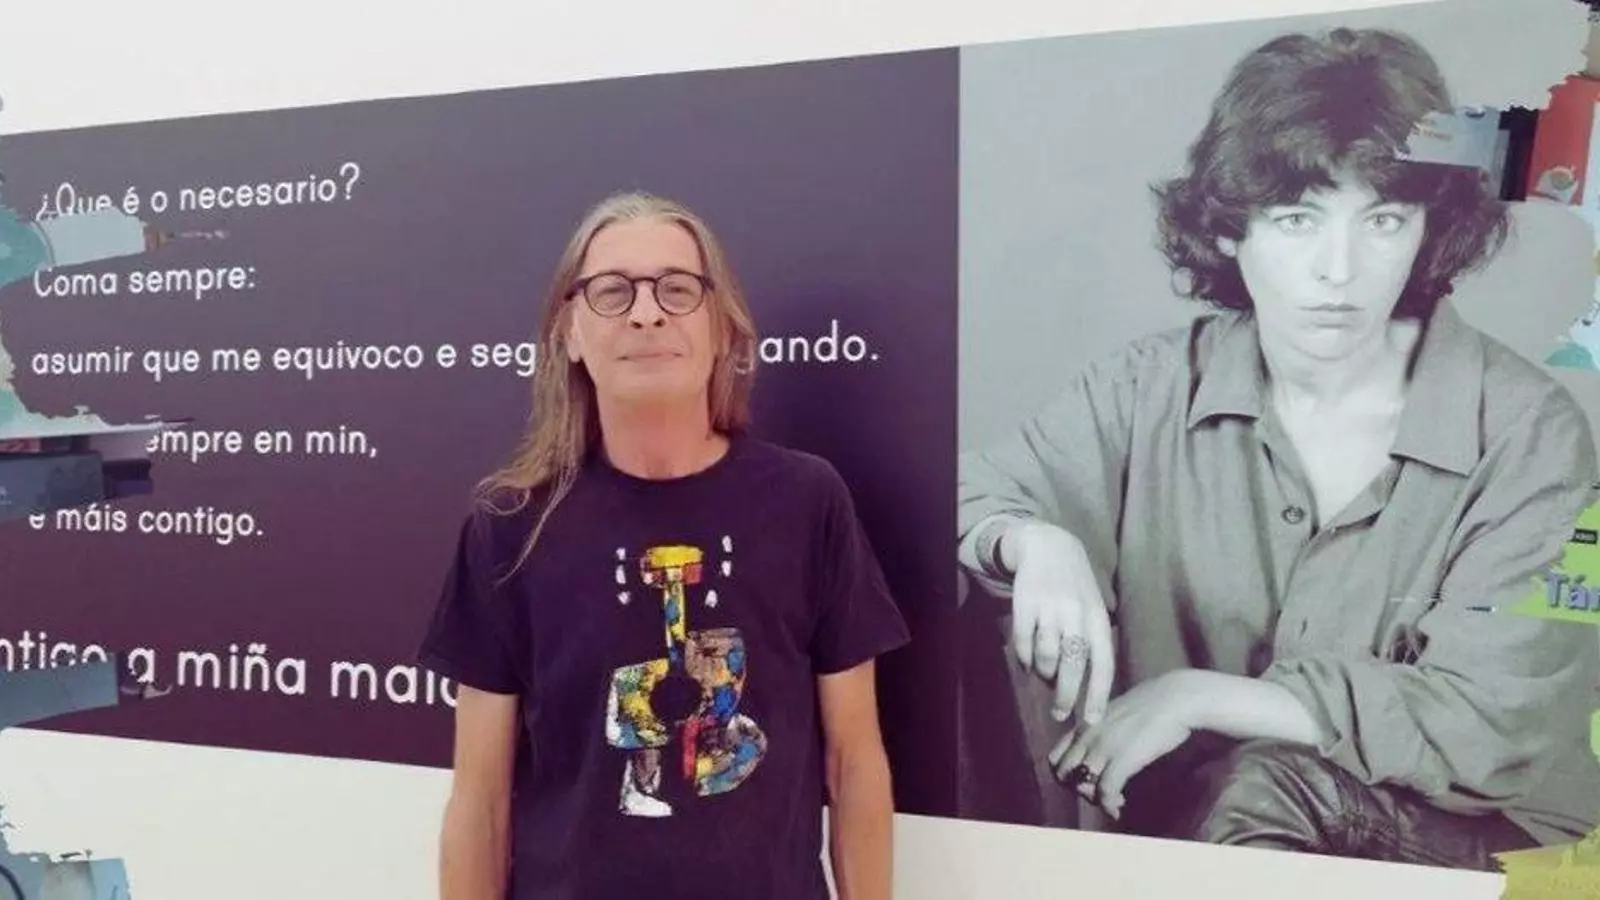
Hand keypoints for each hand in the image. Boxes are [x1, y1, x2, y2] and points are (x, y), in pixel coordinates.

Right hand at [1009, 522, 1114, 724]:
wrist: (1049, 546)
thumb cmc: (1076, 587)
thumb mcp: (1093, 610)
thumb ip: (1091, 643)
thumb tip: (1085, 686)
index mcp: (1098, 619)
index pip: (1103, 663)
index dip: (1098, 694)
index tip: (1093, 721)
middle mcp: (1076, 614)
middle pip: (1073, 664)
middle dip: (1067, 695)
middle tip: (1061, 713)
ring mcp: (1050, 608)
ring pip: (1047, 656)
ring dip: (1044, 673)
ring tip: (1044, 676)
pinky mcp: (1025, 603)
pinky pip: (1023, 642)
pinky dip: (1024, 659)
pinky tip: (1026, 662)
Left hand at [1048, 670, 1197, 819]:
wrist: (1177, 697)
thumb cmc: (1155, 702)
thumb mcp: (1117, 711)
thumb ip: (1104, 727)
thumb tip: (1106, 746)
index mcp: (1085, 723)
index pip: (1055, 757)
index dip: (1066, 775)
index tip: (1086, 780)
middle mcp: (1088, 735)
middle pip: (1063, 775)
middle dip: (1077, 789)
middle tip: (1100, 793)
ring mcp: (1103, 747)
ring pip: (1081, 785)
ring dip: (1095, 800)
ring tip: (1114, 802)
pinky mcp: (1122, 760)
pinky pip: (1105, 792)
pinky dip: (1108, 805)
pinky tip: (1118, 809)